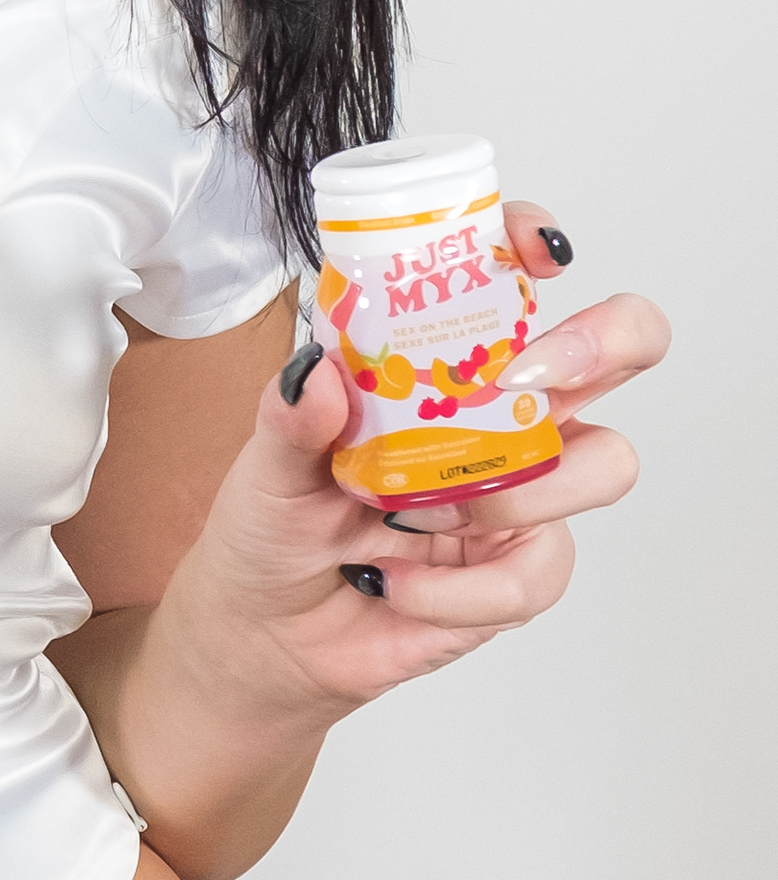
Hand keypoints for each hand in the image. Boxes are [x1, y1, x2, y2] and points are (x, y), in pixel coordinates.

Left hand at [168, 203, 668, 727]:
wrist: (263, 635)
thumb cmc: (269, 528)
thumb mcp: (262, 464)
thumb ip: (288, 415)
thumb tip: (318, 371)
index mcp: (438, 367)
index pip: (511, 279)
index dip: (535, 245)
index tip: (532, 248)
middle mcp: (498, 418)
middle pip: (616, 351)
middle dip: (600, 344)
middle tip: (525, 378)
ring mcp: (521, 494)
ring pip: (603, 463)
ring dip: (519, 490)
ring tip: (415, 516)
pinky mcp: (519, 572)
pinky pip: (536, 570)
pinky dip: (456, 588)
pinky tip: (394, 585)